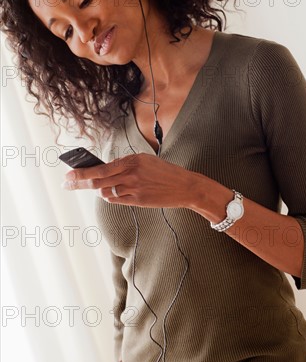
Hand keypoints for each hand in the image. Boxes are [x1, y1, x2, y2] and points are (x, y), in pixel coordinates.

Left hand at [62, 152, 198, 208]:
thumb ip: (124, 165)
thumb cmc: (163, 171)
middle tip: (66, 183)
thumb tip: (104, 171)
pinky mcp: (137, 201)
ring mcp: (134, 189)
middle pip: (98, 181)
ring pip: (105, 192)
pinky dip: (110, 196)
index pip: (101, 168)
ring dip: (98, 190)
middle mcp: (131, 174)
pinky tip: (110, 193)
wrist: (184, 186)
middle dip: (79, 182)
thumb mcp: (144, 160)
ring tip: (95, 187)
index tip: (69, 173)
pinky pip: (116, 200)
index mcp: (132, 160)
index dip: (82, 172)